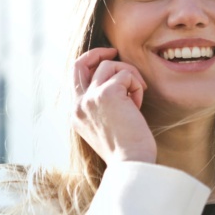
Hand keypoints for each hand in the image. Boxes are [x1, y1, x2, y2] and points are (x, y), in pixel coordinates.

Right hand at [71, 47, 155, 164]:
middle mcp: (78, 105)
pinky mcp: (107, 93)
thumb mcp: (106, 126)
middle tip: (115, 51)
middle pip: (80, 63)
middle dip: (98, 53)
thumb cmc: (126, 150)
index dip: (91, 64)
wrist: (131, 163)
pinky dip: (137, 85)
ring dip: (129, 76)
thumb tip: (115, 82)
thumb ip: (102, 106)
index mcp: (76, 114)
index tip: (107, 61)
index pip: (76, 78)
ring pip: (110, 66)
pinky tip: (138, 105)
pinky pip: (126, 74)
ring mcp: (90, 98)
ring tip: (137, 96)